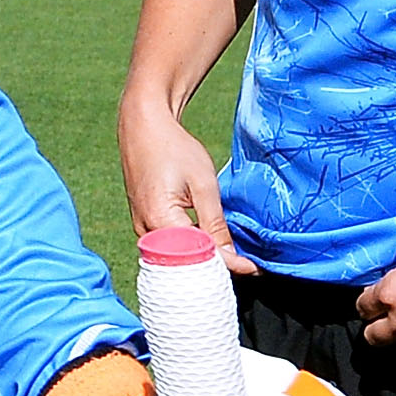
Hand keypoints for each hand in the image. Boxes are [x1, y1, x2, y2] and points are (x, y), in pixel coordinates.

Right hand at [117, 94, 253, 273]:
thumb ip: (215, 224)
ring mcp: (142, 228)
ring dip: (202, 257)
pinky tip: (208, 242)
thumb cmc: (173, 149)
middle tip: (246, 264)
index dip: (230, 265)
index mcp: (160, 222)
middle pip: (184, 262)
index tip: (254, 268)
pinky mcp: (144, 223)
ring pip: (176, 256)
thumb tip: (230, 256)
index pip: (199, 256)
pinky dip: (190, 247)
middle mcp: (146, 231)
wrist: (144, 127)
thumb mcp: (203, 185)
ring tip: (231, 255)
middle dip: (216, 265)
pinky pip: (169, 245)